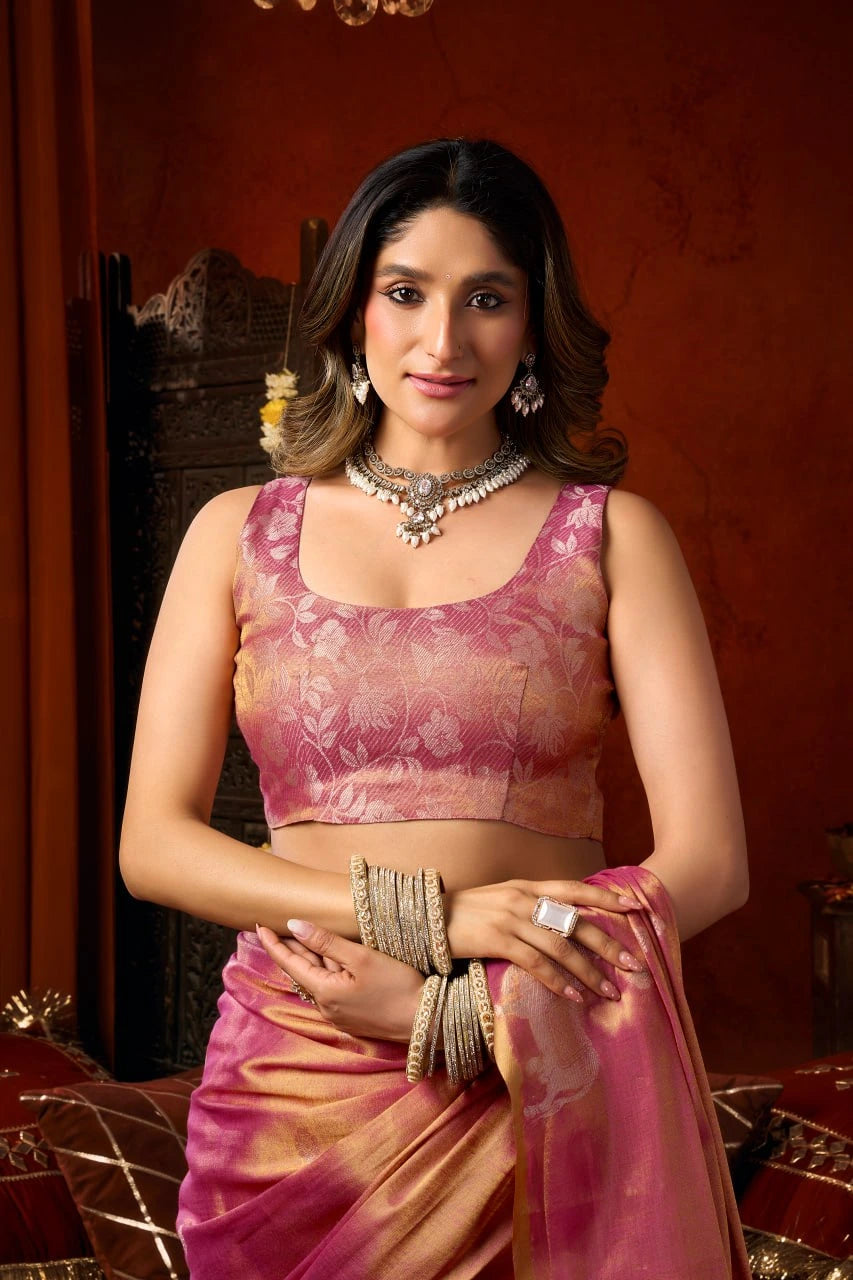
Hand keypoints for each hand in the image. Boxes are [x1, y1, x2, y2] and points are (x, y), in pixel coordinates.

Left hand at [256, 919, 425, 1042]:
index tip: (258, 925)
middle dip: (290, 947)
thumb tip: (294, 925)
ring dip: (309, 957)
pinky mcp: (352, 1015)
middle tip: (275, 925)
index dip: (273, 943)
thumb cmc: (397, 986)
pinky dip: (325, 970)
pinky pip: (331, 988)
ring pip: (317, 978)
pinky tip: (330, 957)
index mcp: (323, 991)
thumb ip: (326, 941)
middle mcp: (325, 1006)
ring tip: (299, 935)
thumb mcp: (361, 957)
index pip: (289, 962)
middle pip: (301, 970)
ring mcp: (338, 1013)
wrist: (425, 1020)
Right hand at [442, 879, 645, 1002]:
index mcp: (528, 886)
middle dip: (609, 945)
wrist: (426, 917)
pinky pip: (536, 963)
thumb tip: (562, 923)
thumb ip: (530, 906)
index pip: (575, 888)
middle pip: (576, 921)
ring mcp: (511, 918)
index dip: (606, 897)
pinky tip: (575, 996)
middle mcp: (524, 898)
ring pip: (562, 947)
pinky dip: (559, 981)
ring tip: (611, 991)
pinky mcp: (497, 940)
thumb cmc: (467, 913)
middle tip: (635, 965)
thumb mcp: (502, 899)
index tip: (635, 908)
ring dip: (590, 972)